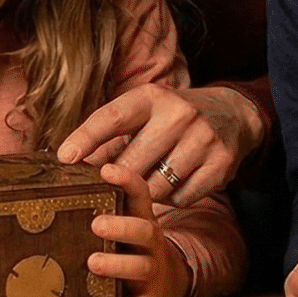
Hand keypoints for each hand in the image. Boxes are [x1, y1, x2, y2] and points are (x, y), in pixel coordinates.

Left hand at [57, 86, 262, 206]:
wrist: (233, 114)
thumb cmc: (172, 117)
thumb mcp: (144, 111)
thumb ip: (111, 133)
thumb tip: (70, 161)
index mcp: (152, 97)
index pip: (113, 117)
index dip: (87, 137)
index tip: (65, 158)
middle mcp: (179, 115)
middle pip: (132, 164)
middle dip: (117, 179)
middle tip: (111, 184)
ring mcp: (203, 139)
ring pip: (156, 187)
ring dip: (146, 192)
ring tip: (149, 179)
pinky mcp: (221, 164)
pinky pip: (181, 198)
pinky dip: (172, 198)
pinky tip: (173, 184)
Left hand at [88, 163, 192, 296]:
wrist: (166, 280)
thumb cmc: (130, 243)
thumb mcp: (124, 219)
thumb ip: (100, 201)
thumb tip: (62, 168)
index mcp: (141, 218)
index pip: (139, 194)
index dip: (126, 180)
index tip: (106, 170)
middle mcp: (150, 242)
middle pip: (144, 230)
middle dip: (121, 226)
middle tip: (96, 224)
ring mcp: (151, 271)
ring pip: (140, 267)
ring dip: (117, 265)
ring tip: (93, 262)